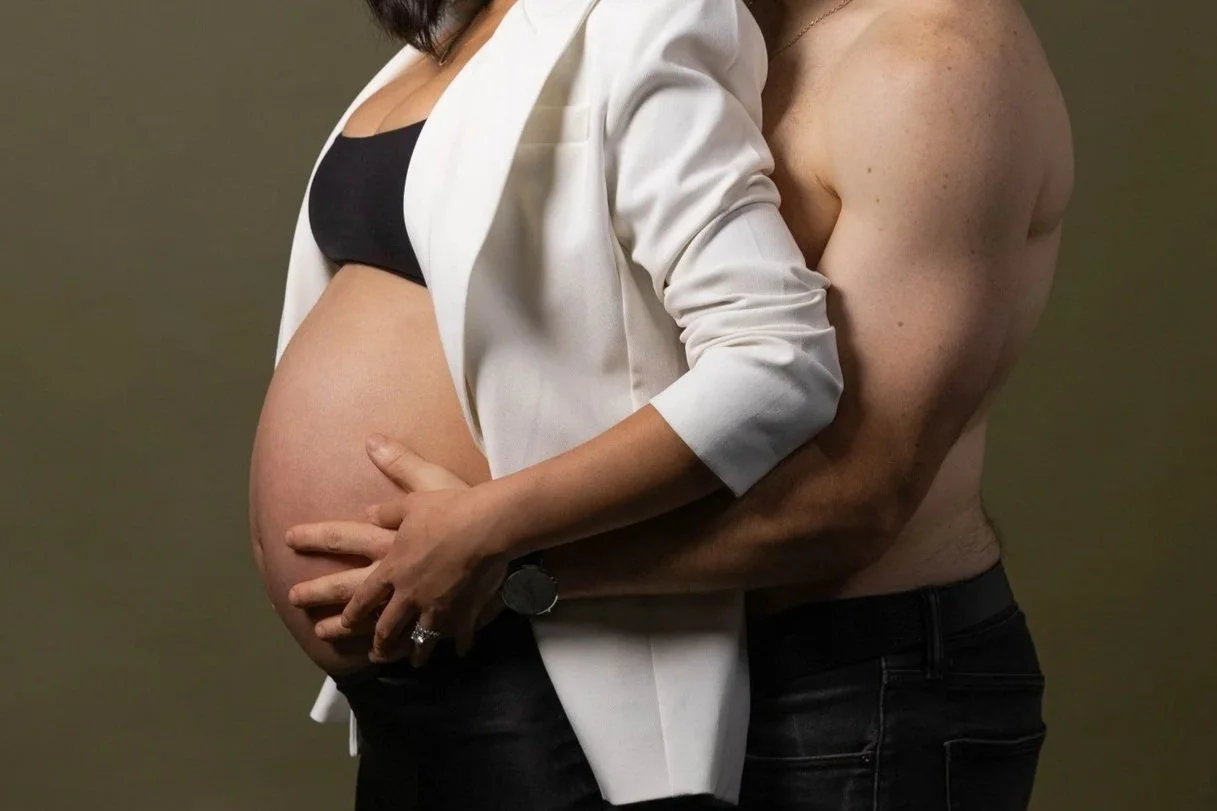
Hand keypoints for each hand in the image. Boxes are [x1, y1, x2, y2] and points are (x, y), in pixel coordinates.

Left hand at [286, 435, 504, 664]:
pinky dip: (453, 645)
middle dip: (347, 629)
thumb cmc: (452, 506)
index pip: (359, 588)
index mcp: (391, 563)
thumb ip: (390, 499)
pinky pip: (454, 636)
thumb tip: (366, 499)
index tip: (319, 608)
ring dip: (396, 650)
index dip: (337, 599)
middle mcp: (406, 591)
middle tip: (326, 636)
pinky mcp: (460, 614)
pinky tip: (456, 652)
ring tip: (386, 661)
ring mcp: (433, 607)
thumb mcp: (418, 492)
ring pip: (409, 637)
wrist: (489, 527)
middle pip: (375, 618)